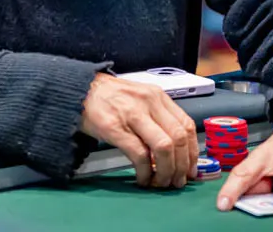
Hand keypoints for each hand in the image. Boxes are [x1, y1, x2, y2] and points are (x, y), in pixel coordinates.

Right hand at [80, 73, 198, 188]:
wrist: (80, 90)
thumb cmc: (111, 97)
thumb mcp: (140, 99)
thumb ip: (158, 117)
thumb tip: (177, 149)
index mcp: (158, 96)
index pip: (186, 125)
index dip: (192, 152)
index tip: (191, 169)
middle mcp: (149, 103)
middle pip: (178, 138)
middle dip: (181, 166)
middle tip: (178, 182)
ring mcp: (132, 115)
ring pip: (163, 147)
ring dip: (166, 171)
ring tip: (161, 183)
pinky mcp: (115, 128)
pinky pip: (139, 155)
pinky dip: (145, 172)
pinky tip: (143, 179)